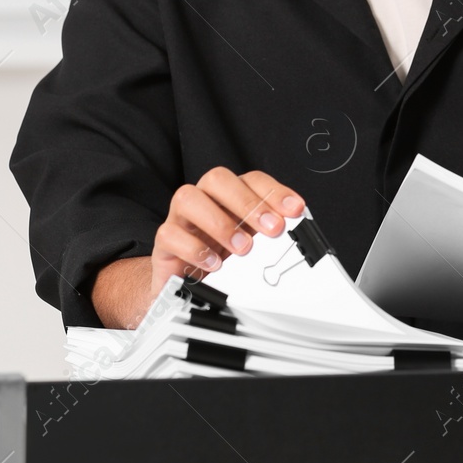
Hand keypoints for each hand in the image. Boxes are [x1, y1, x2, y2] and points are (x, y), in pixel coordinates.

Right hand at [150, 166, 305, 300]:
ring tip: (243, 248)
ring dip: (220, 222)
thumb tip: (297, 232)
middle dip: (248, 202)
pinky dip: (195, 249)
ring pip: (188, 197)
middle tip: (272, 229)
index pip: (251, 179)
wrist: (185, 283)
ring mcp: (180, 217)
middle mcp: (204, 198)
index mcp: (229, 195)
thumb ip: (268, 234)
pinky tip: (214, 264)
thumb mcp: (251, 245)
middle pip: (217, 179)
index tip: (295, 211)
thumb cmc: (221, 257)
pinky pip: (170, 234)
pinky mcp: (164, 241)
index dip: (275, 192)